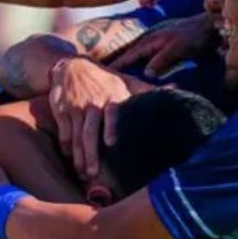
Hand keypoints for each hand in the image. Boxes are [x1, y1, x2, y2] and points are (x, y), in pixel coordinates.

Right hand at [49, 58, 140, 179]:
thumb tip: (176, 89)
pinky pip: (63, 131)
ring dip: (78, 155)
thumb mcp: (125, 82)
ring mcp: (75, 107)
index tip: (111, 142)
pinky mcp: (61, 110)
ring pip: (76, 135)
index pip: (111, 113)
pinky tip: (69, 156)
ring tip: (82, 173)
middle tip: (93, 173)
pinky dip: (65, 145)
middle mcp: (93, 103)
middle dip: (90, 153)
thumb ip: (147, 90)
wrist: (71, 65)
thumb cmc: (104, 80)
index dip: (111, 127)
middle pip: (90, 131)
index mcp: (111, 97)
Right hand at [108, 13, 219, 75]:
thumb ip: (161, 60)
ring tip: (121, 73)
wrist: (211, 27)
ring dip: (130, 63)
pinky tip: (142, 68)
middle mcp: (152, 41)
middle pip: (131, 54)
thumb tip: (146, 73)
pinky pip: (149, 56)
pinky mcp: (167, 47)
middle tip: (107, 75)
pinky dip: (142, 62)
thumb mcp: (176, 48)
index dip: (118, 64)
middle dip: (120, 63)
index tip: (105, 72)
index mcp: (151, 41)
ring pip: (140, 55)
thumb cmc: (194, 36)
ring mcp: (159, 43)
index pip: (129, 55)